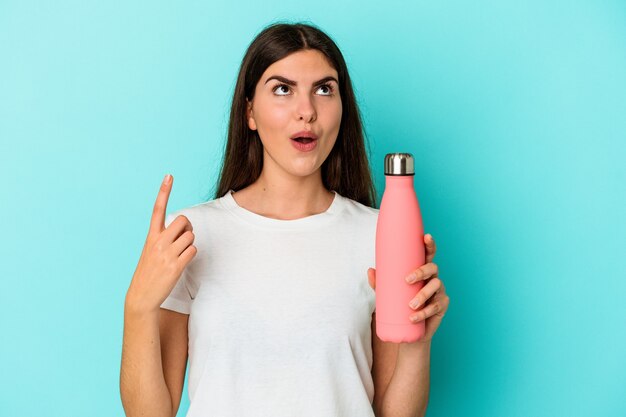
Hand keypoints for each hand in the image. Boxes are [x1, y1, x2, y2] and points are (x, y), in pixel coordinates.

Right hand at [125, 174, 196, 314]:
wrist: (141, 296)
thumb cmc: (149, 272)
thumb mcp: (151, 251)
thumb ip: (164, 237)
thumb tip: (184, 229)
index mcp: (151, 236)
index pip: (157, 209)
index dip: (164, 191)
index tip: (169, 176)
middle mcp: (158, 242)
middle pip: (184, 221)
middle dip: (188, 228)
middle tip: (182, 240)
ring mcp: (167, 254)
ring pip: (191, 236)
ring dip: (190, 244)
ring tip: (179, 254)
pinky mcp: (175, 265)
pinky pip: (193, 250)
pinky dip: (191, 255)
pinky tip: (182, 263)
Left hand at [367, 233, 449, 343]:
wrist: (407, 331)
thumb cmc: (399, 306)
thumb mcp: (387, 294)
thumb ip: (379, 282)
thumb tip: (370, 270)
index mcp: (421, 271)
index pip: (427, 255)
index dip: (429, 244)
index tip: (426, 237)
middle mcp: (432, 278)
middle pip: (433, 268)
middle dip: (421, 272)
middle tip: (407, 280)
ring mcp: (439, 291)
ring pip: (436, 286)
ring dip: (423, 294)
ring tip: (411, 305)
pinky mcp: (442, 305)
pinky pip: (435, 306)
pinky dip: (424, 312)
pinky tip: (413, 317)